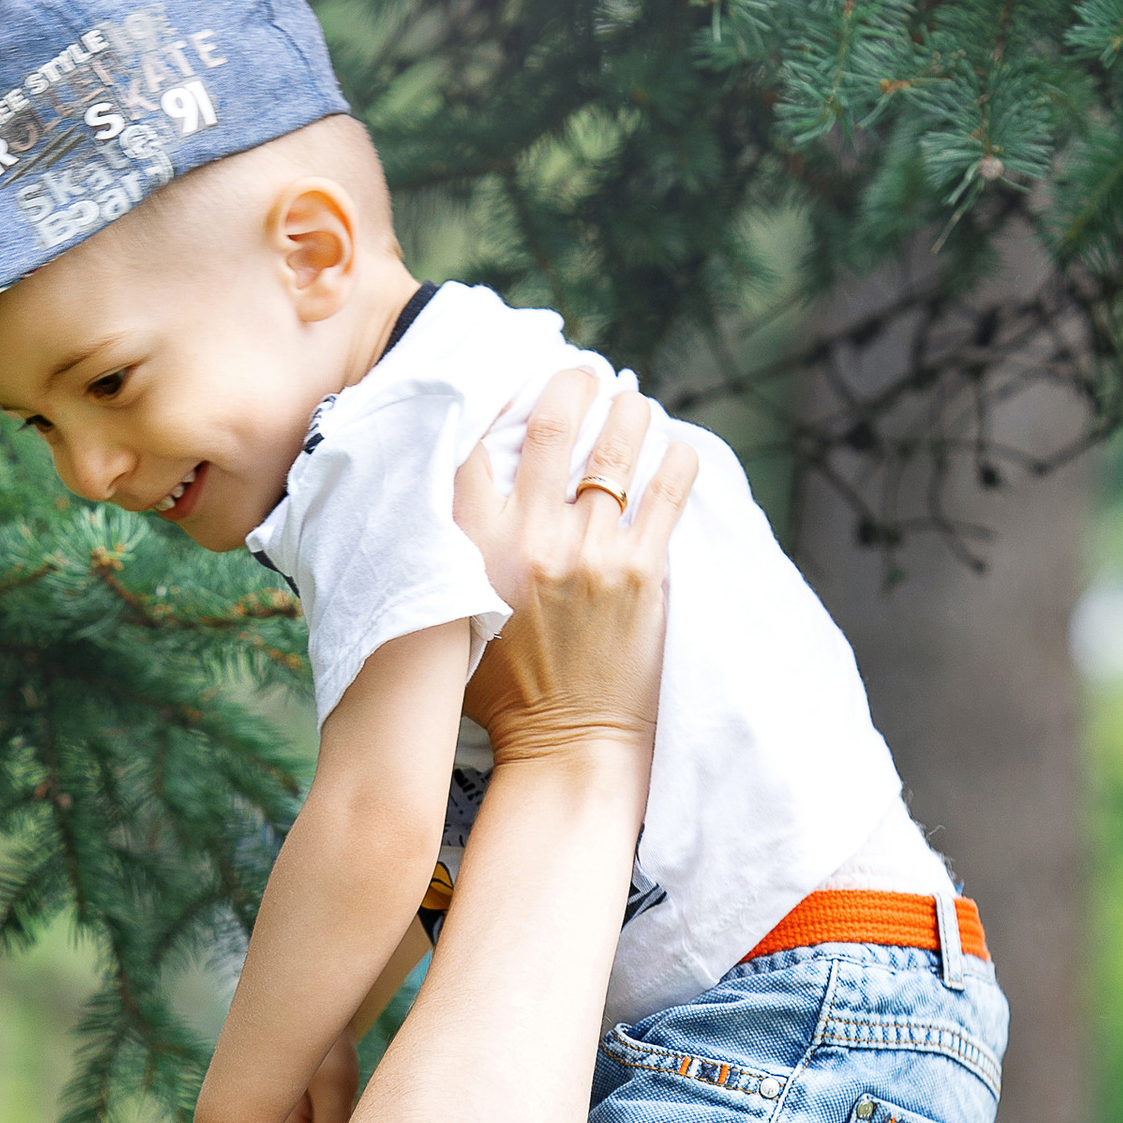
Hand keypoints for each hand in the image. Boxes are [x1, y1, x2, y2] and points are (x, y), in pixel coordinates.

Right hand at [455, 370, 697, 775]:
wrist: (565, 746)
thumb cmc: (500, 690)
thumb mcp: (448, 619)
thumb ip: (446, 558)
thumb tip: (446, 495)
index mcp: (473, 548)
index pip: (472, 444)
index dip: (491, 400)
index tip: (508, 384)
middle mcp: (531, 539)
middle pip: (552, 426)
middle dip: (570, 385)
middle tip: (580, 375)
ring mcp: (591, 553)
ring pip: (618, 447)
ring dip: (629, 410)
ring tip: (632, 402)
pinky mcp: (644, 573)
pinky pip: (670, 491)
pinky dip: (676, 458)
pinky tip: (676, 447)